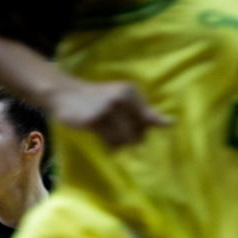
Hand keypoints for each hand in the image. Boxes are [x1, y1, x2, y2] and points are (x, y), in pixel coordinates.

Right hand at [48, 78, 170, 147]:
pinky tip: (101, 136)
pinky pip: (112, 143)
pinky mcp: (95, 120)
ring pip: (126, 140)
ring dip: (119, 143)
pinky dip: (110, 146)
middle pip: (139, 133)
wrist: (65, 93)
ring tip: (107, 132)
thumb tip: (172, 123)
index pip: (149, 121)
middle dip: (131, 137)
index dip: (141, 129)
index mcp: (131, 91)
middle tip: (114, 127)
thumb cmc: (99, 101)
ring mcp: (107, 109)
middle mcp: (121, 98)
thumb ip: (146, 113)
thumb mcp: (123, 101)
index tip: (128, 125)